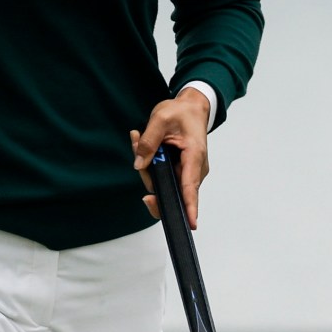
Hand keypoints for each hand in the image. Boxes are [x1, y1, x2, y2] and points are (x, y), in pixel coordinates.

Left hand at [131, 91, 213, 226]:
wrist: (191, 107)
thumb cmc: (182, 112)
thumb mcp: (161, 119)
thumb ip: (149, 142)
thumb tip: (139, 164)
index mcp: (194, 156)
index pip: (190, 187)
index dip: (189, 207)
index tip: (190, 224)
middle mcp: (194, 169)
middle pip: (171, 190)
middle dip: (148, 175)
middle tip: (137, 144)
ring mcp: (187, 172)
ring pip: (163, 184)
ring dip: (146, 166)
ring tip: (139, 138)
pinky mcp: (179, 171)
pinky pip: (162, 177)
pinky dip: (149, 164)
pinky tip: (142, 142)